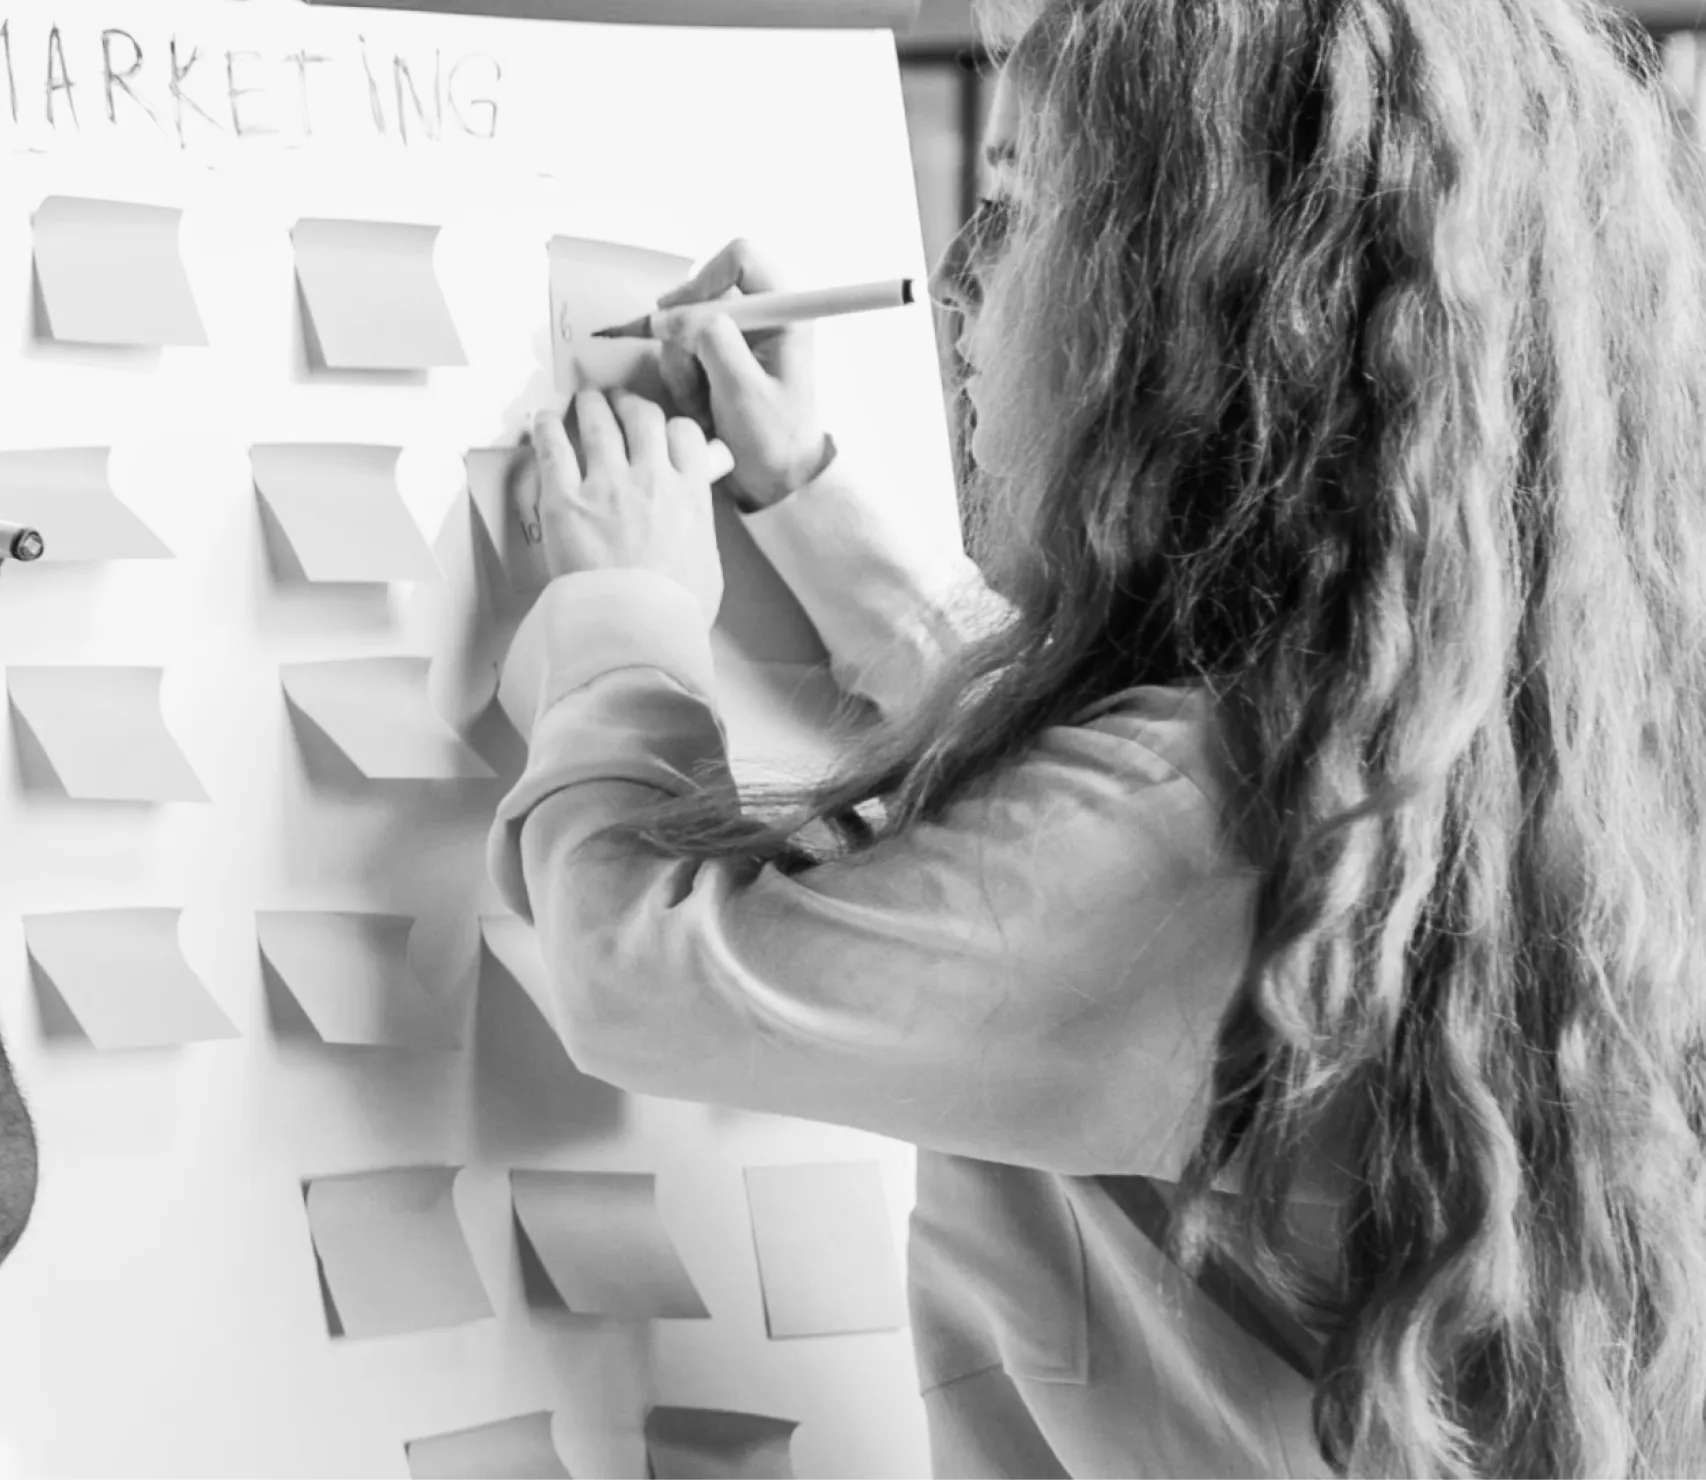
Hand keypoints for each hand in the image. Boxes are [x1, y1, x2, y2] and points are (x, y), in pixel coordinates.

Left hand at [530, 390, 726, 622]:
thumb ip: (700, 531)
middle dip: (630, 404)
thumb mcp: (708, 567)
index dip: (671, 427)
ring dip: (590, 405)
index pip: (685, 436)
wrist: (635, 629)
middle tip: (618, 404)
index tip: (661, 429)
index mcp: (690, 494)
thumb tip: (695, 520)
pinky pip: (553, 447)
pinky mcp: (564, 500)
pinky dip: (547, 427)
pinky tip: (542, 419)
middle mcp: (650, 478)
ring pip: (598, 422)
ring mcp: (606, 485)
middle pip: (642, 416)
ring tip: (582, 400)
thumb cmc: (674, 611)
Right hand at [656, 238, 834, 510]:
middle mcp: (763, 317)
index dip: (705, 282)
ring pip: (684, 326)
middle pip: (701, 295)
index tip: (682, 319)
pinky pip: (682, 351)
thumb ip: (711, 341)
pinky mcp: (720, 358)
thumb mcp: (743, 390)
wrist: (776, 478)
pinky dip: (682, 378)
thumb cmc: (774, 440)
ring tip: (703, 404)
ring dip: (682, 366)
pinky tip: (701, 406)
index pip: (739, 260)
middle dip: (686, 339)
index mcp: (786, 314)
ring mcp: (740, 337)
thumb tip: (672, 315)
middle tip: (692, 378)